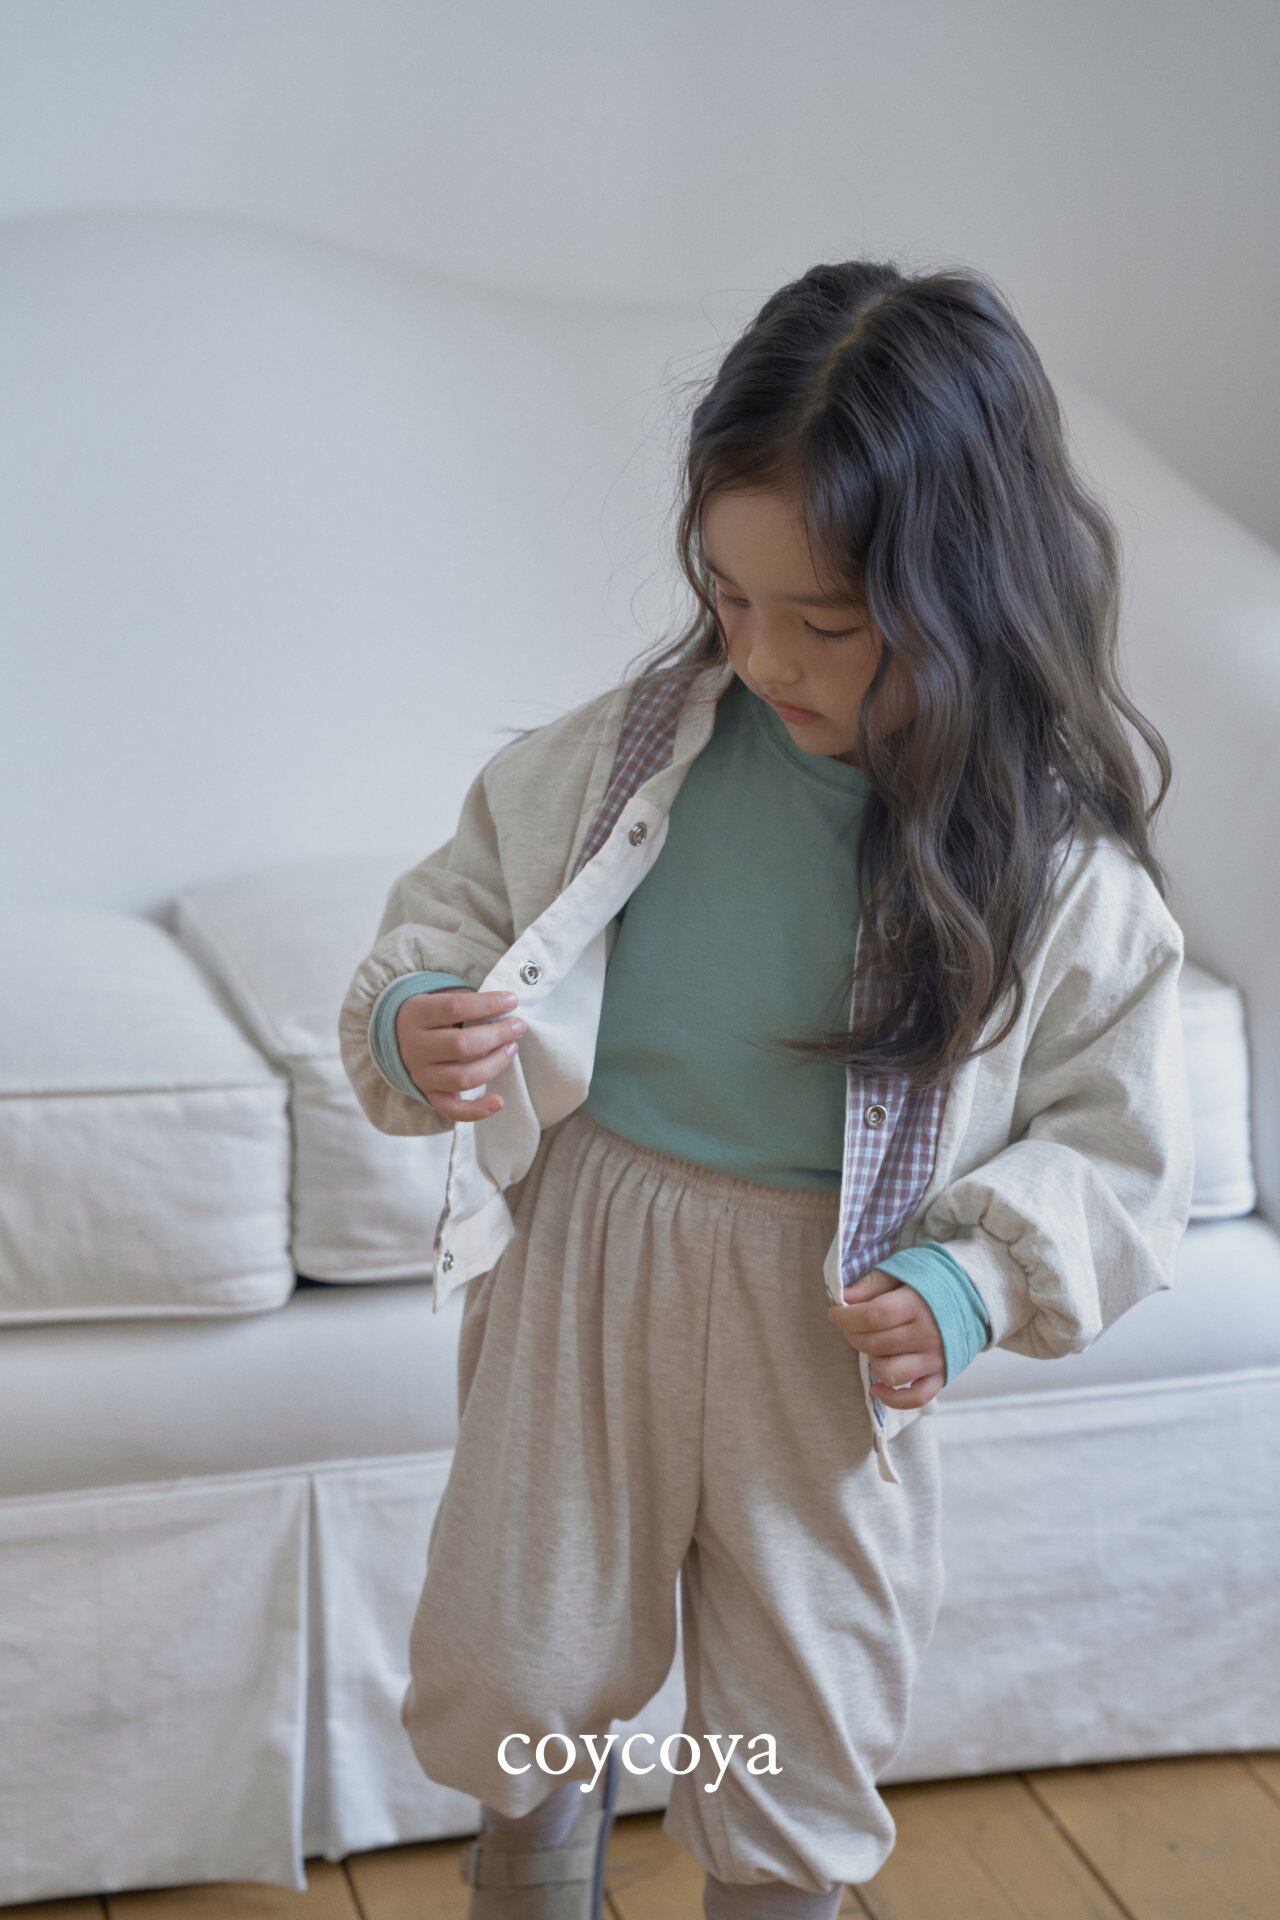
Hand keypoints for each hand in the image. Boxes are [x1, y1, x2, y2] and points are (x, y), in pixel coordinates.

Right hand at [394, 987, 523, 1122]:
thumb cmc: (431, 1015)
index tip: (512, 1001)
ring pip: (463, 1077)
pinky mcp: (430, 1095)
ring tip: (512, 1048)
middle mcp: (416, 1047)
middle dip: (497, 1035)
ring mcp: (422, 1075)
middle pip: (462, 1045)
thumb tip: (506, 1007)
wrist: (397, 1038)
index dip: (488, 1004)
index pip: (455, 1008)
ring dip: (495, 1064)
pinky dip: (477, 1110)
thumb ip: (468, 1002)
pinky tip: (499, 1101)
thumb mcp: (439, 998)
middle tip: (518, 1026)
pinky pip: (453, 1110)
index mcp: (417, 1015)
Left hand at [826, 1269, 945, 1408]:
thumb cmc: (933, 1280)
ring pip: (889, 1373)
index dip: (846, 1317)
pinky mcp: (941, 1376)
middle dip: (852, 1335)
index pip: (872, 1316)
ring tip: (873, 1346)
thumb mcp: (903, 1270)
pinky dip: (893, 1398)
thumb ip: (873, 1283)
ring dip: (872, 1361)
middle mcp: (927, 1334)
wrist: (974, 1295)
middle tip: (851, 1325)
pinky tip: (877, 1387)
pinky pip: (915, 1398)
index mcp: (916, 1304)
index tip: (835, 1312)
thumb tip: (845, 1297)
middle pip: (875, 1344)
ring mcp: (935, 1359)